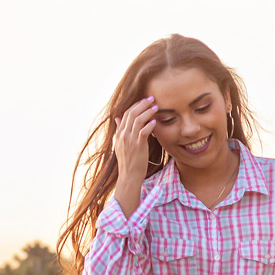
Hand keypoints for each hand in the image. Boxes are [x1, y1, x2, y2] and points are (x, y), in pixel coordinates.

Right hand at [112, 96, 158, 216]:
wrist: (129, 176)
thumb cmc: (128, 161)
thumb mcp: (120, 144)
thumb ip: (120, 131)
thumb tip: (118, 119)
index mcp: (119, 134)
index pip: (126, 114)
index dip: (136, 105)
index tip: (144, 101)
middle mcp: (123, 135)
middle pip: (131, 113)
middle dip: (142, 104)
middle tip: (151, 98)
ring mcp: (129, 140)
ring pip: (137, 120)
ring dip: (147, 111)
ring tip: (156, 107)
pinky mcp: (138, 146)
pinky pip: (143, 131)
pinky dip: (149, 124)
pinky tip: (155, 121)